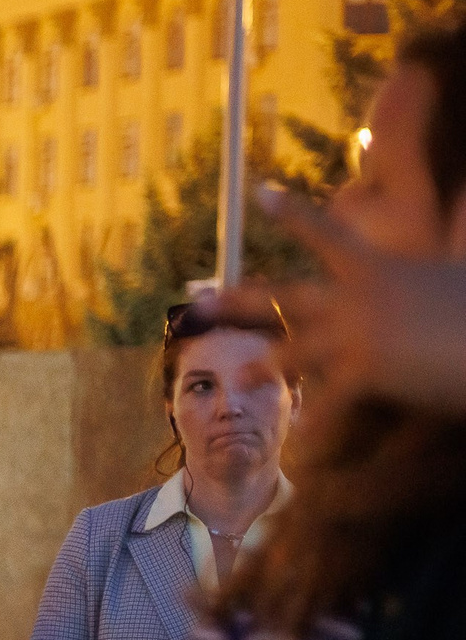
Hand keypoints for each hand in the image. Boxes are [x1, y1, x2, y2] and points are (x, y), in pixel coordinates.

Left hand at [189, 187, 465, 416]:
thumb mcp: (452, 270)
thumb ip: (434, 257)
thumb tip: (457, 215)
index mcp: (379, 267)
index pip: (326, 233)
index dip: (292, 213)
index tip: (260, 193)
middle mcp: (357, 297)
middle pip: (282, 296)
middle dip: (238, 301)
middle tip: (199, 302)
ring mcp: (355, 334)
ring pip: (292, 353)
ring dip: (269, 367)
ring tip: (246, 378)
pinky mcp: (366, 372)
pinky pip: (328, 405)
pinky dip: (317, 427)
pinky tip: (299, 445)